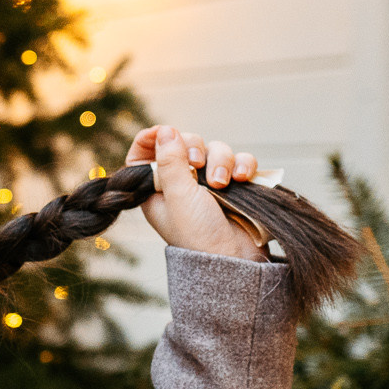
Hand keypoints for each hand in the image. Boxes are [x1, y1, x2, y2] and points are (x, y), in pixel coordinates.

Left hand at [125, 125, 269, 261]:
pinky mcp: (236, 183)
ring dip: (221, 161)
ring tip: (221, 184)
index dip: (152, 138)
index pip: (145, 153)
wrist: (233, 257)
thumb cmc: (197, 233)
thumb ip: (170, 161)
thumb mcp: (177, 195)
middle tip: (196, 166)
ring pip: (215, 149)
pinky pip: (240, 160)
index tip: (163, 131)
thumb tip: (164, 130)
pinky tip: (242, 178)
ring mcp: (209, 182)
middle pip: (185, 143)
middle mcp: (181, 182)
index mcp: (157, 187)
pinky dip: (242, 164)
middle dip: (194, 148)